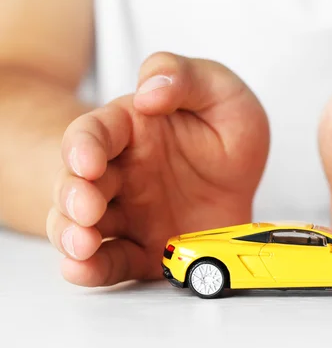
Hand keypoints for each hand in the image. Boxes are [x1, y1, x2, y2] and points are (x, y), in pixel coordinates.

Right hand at [46, 52, 268, 285]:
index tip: (88, 161)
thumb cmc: (226, 132)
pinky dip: (95, 269)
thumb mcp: (220, 91)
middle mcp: (121, 173)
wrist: (242, 181)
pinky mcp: (144, 248)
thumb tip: (149, 91)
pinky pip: (113, 262)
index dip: (84, 147)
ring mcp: (129, 213)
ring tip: (82, 246)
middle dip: (74, 197)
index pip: (94, 133)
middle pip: (78, 183)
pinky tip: (84, 270)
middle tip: (87, 208)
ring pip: (83, 226)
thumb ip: (185, 77)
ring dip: (74, 237)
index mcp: (132, 130)